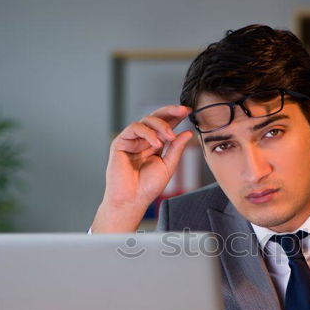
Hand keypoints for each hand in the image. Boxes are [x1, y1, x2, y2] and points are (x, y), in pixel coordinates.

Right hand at [91, 105, 193, 232]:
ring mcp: (132, 140)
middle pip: (156, 118)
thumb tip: (188, 133)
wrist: (133, 199)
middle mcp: (143, 140)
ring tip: (170, 137)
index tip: (189, 111)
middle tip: (183, 110)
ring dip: (161, 126)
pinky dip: (148, 133)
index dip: (176, 117)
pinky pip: (135, 128)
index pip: (166, 125)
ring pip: (146, 121)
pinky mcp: (121, 142)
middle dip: (170, 112)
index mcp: (155, 145)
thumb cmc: (148, 186)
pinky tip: (156, 143)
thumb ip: (176, 149)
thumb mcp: (168, 165)